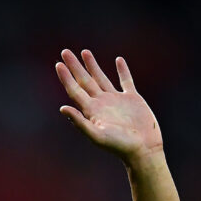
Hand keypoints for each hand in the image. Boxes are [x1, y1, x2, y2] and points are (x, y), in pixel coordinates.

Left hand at [55, 49, 161, 164]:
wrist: (143, 149)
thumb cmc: (119, 146)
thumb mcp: (97, 135)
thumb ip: (80, 122)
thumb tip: (62, 108)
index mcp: (92, 110)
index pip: (75, 90)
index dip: (66, 77)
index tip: (58, 64)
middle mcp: (101, 103)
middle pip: (84, 80)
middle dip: (74, 66)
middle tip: (65, 52)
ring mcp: (116, 100)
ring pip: (101, 78)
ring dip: (92, 65)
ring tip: (84, 52)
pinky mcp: (132, 99)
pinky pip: (126, 81)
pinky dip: (122, 70)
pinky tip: (118, 60)